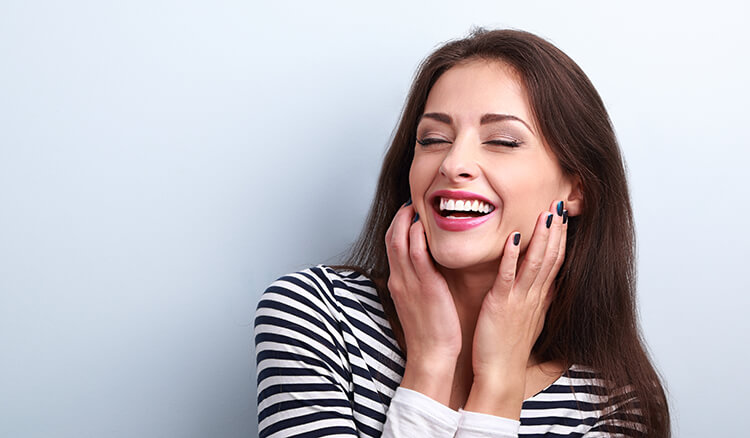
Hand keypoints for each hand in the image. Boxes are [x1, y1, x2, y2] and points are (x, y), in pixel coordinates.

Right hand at [385, 202, 461, 403]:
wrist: (431, 356)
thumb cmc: (430, 332)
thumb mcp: (418, 303)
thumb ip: (419, 282)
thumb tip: (427, 268)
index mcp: (398, 282)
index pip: (392, 245)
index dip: (398, 225)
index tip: (408, 212)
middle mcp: (399, 279)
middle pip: (391, 238)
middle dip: (399, 216)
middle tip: (411, 202)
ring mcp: (409, 282)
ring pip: (400, 241)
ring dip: (407, 220)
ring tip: (418, 206)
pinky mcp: (424, 286)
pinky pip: (417, 253)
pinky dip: (418, 236)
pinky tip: (425, 225)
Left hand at [465, 200, 567, 417]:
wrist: (500, 375)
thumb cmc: (508, 349)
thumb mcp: (529, 321)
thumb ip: (537, 301)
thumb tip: (547, 287)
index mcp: (539, 299)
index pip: (556, 263)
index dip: (561, 238)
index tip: (564, 217)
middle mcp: (534, 297)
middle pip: (551, 257)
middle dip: (556, 230)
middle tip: (561, 204)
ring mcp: (519, 300)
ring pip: (535, 263)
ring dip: (541, 237)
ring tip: (546, 213)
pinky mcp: (501, 305)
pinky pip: (508, 276)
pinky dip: (511, 256)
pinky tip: (513, 237)